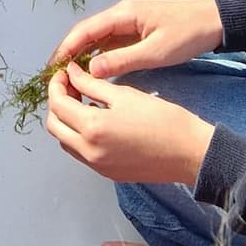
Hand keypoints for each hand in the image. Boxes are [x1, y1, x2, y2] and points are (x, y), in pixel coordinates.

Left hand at [45, 66, 212, 185]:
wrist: (189, 153)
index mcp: (93, 128)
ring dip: (66, 121)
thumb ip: (92, 84)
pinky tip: (97, 120)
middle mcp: (89, 151)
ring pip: (65, 142)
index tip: (65, 72)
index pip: (57, 105)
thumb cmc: (162, 119)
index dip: (56, 85)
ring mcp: (97, 166)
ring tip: (83, 101)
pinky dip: (79, 135)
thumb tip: (72, 74)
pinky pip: (81, 153)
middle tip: (71, 85)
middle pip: (55, 126)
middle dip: (57, 103)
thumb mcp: (125, 94)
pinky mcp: (107, 173)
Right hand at [51, 0, 223, 82]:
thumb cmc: (187, 34)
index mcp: (122, 14)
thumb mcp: (156, 52)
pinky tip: (91, 72)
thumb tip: (90, 71)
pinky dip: (96, 57)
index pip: (85, 30)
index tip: (52, 68)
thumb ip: (123, 61)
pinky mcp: (135, 31)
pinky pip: (109, 44)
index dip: (66, 48)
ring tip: (67, 78)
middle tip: (53, 77)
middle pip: (86, 34)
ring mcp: (127, 23)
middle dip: (68, 53)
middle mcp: (120, 15)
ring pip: (96, 39)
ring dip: (81, 56)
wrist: (214, 22)